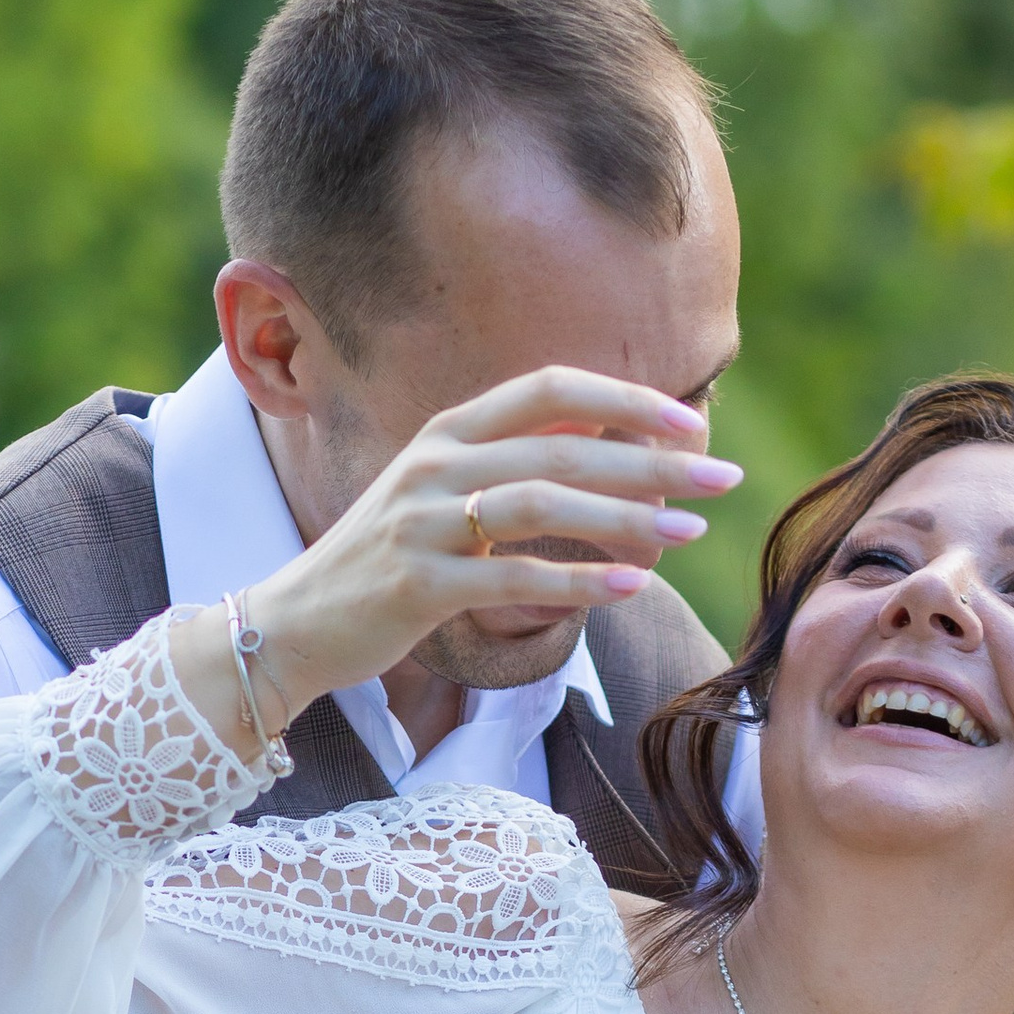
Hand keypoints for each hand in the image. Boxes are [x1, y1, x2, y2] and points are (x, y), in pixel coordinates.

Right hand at [165, 366, 737, 755]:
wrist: (292, 625)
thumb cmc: (387, 564)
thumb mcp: (444, 496)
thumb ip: (514, 465)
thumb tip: (608, 441)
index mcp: (446, 431)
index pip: (549, 387)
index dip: (625, 399)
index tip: (691, 421)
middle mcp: (433, 463)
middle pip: (560, 446)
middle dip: (651, 461)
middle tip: (722, 479)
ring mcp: (420, 522)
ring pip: (540, 504)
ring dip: (625, 517)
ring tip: (690, 533)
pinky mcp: (415, 585)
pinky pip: (512, 578)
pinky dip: (579, 581)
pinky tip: (631, 588)